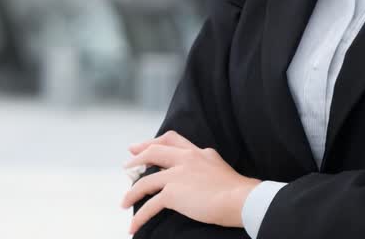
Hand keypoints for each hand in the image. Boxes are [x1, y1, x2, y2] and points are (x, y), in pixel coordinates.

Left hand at [121, 131, 258, 233]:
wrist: (241, 199)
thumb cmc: (236, 189)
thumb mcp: (219, 166)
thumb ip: (206, 164)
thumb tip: (200, 170)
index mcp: (199, 152)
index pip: (172, 139)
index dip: (153, 142)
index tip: (141, 146)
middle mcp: (187, 159)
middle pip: (154, 152)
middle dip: (137, 159)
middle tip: (127, 166)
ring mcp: (178, 174)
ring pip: (146, 181)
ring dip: (131, 193)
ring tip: (124, 202)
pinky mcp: (173, 193)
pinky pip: (150, 205)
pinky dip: (139, 217)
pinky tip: (134, 226)